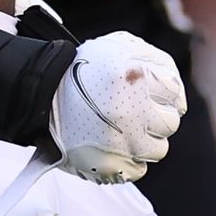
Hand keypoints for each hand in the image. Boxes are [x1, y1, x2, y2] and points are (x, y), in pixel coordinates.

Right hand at [49, 31, 185, 183]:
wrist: (39, 96)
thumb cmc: (80, 71)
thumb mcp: (117, 46)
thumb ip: (153, 59)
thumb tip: (176, 86)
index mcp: (135, 77)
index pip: (174, 91)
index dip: (165, 93)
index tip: (157, 96)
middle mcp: (132, 111)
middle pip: (170, 122)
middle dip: (155, 117)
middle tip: (134, 112)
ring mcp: (122, 142)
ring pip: (158, 149)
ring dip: (145, 141)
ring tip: (123, 130)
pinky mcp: (111, 165)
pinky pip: (138, 169)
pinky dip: (129, 160)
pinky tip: (113, 145)